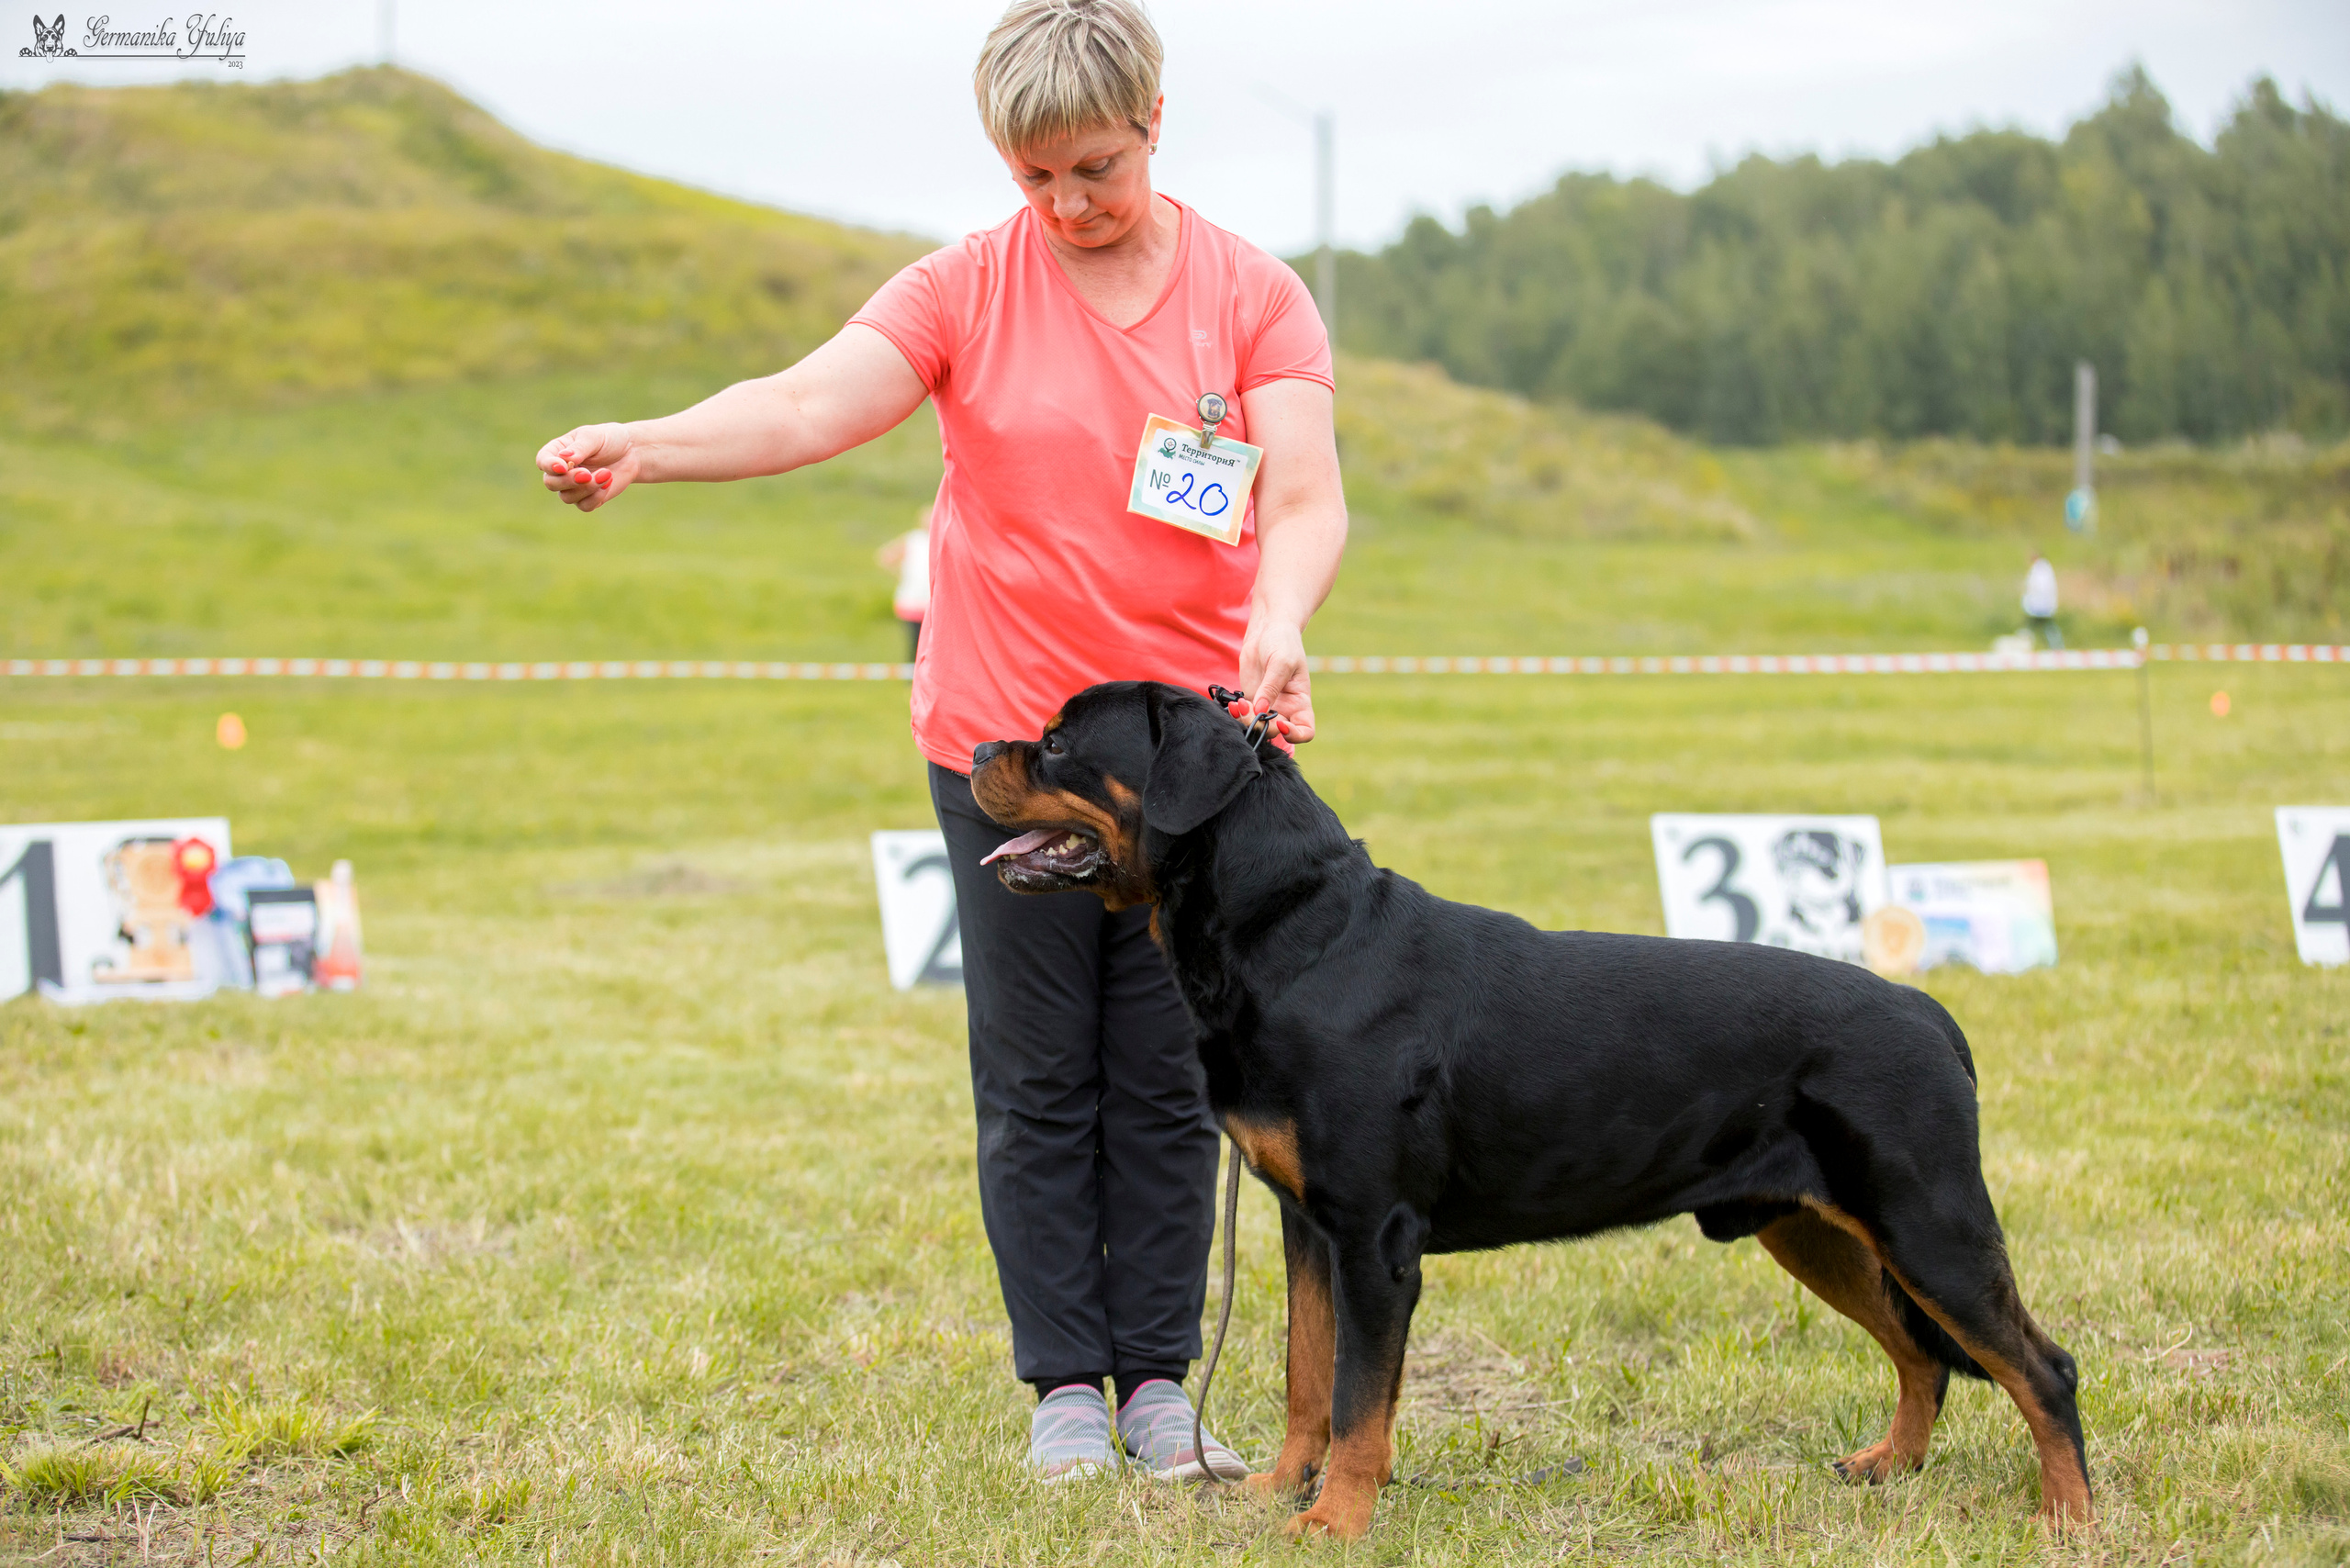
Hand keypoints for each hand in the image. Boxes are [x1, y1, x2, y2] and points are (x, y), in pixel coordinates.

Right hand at [535, 422, 638, 511]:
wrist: (631, 453)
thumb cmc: (609, 439)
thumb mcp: (594, 437)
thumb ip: (579, 448)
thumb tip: (564, 457)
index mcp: (557, 451)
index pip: (543, 461)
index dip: (549, 466)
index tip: (563, 467)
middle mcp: (561, 471)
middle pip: (551, 483)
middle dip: (568, 481)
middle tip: (587, 475)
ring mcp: (573, 487)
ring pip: (567, 497)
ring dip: (587, 489)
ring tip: (606, 474)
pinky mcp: (588, 498)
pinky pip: (584, 506)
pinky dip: (596, 497)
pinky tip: (607, 483)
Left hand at [1235, 619, 1314, 743]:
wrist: (1267, 629)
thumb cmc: (1283, 642)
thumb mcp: (1281, 663)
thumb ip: (1271, 688)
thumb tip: (1261, 710)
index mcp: (1300, 702)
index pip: (1305, 731)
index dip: (1295, 735)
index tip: (1281, 725)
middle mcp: (1285, 708)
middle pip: (1276, 732)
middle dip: (1263, 725)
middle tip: (1249, 708)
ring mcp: (1266, 705)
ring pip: (1258, 726)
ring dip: (1246, 720)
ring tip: (1238, 704)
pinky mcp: (1250, 700)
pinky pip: (1244, 716)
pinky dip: (1237, 714)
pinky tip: (1232, 704)